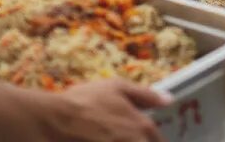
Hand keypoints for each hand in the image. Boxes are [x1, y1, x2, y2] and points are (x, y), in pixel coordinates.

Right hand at [50, 78, 168, 141]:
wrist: (55, 121)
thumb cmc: (86, 101)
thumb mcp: (117, 87)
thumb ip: (146, 95)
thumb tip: (168, 100)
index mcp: (142, 128)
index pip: (159, 141)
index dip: (154, 140)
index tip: (144, 136)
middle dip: (140, 140)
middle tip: (121, 134)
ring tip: (110, 136)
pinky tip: (99, 140)